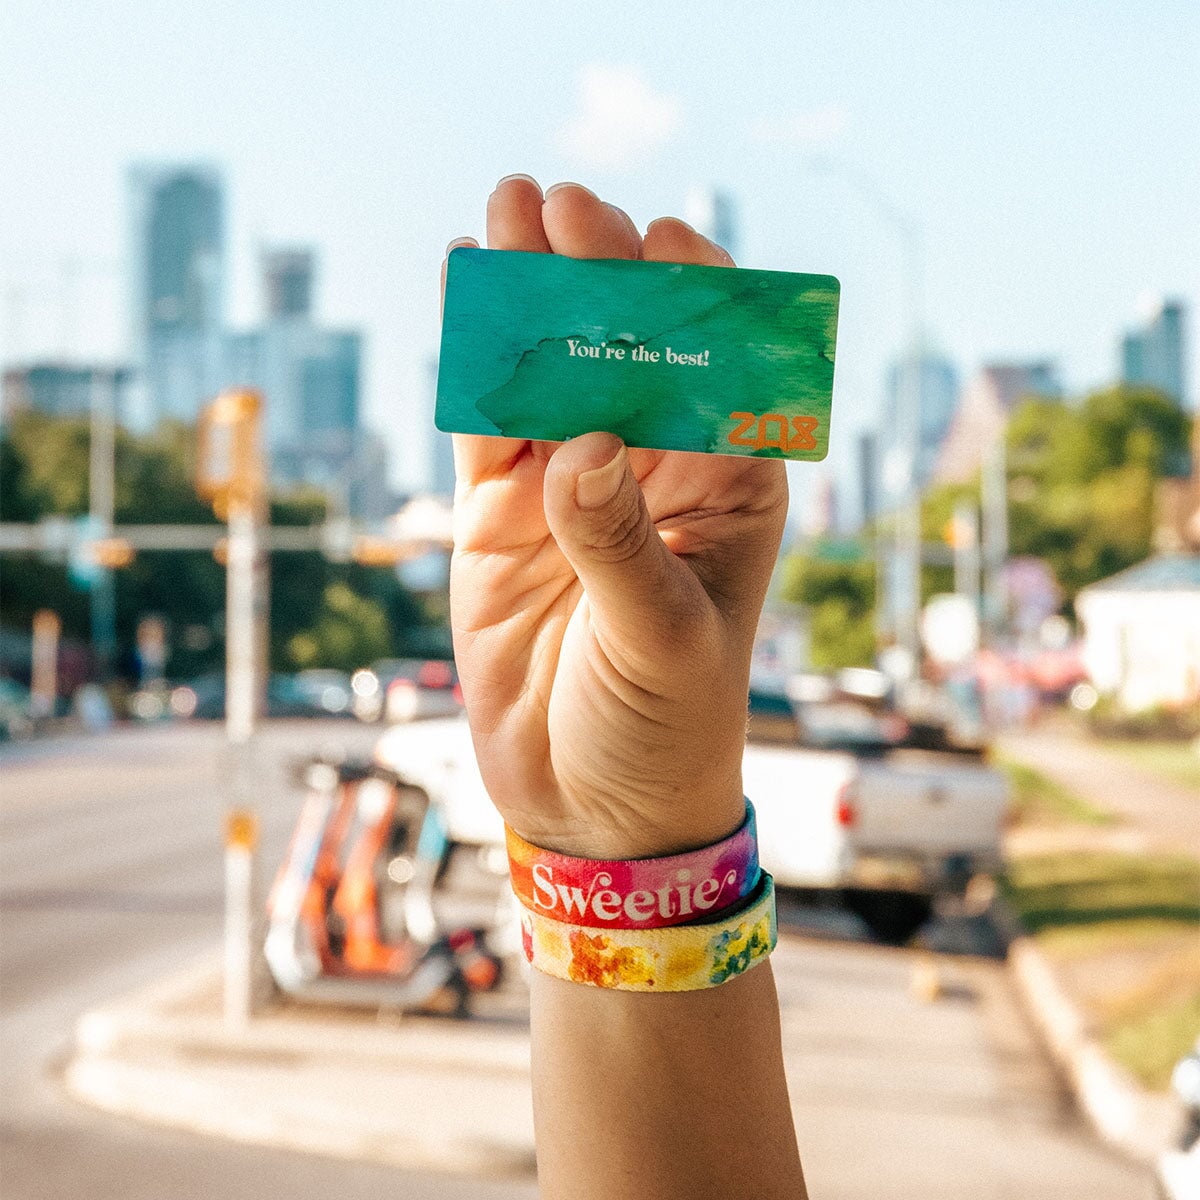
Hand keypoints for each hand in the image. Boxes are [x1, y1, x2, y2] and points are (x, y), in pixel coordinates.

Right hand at [445, 176, 787, 860]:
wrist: (591, 798)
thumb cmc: (664, 723)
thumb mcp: (662, 641)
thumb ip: (621, 545)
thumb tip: (580, 443)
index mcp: (728, 484)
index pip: (719, 370)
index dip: (690, 303)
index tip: (657, 247)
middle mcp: (655, 468)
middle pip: (627, 351)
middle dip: (597, 275)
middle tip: (558, 204)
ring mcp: (575, 484)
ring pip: (550, 371)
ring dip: (529, 295)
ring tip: (503, 210)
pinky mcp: (506, 512)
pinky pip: (487, 421)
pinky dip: (473, 361)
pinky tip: (463, 290)